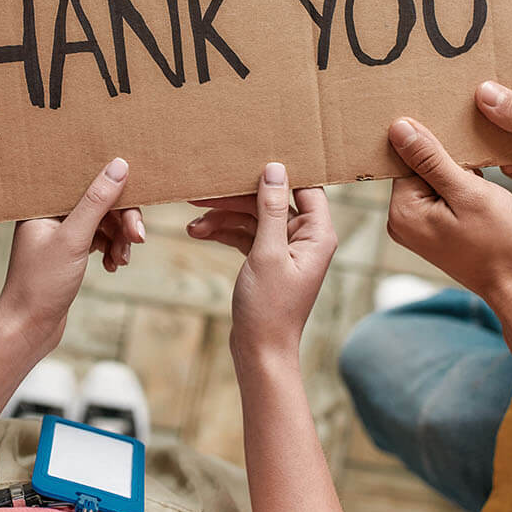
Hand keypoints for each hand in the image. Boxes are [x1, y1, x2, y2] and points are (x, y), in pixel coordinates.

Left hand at [0, 164, 144, 270]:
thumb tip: (119, 165)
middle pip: (99, 201)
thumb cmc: (40, 284)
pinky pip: (99, 239)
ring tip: (121, 260)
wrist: (27, 327)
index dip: (115, 191)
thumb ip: (96, 201)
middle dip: (121, 220)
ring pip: (103, 222)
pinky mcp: (69, 252)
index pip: (87, 181)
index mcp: (42, 202)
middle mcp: (50, 213)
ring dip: (118, 239)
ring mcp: (60, 233)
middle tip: (138, 238)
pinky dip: (111, 249)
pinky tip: (114, 265)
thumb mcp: (73, 239)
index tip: (135, 208)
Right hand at [186, 163, 336, 358]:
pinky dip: (224, 233)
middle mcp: (305, 238)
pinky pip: (246, 235)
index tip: (247, 160)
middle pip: (271, 200)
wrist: (260, 352)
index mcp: (318, 233)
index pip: (303, 186)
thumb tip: (275, 169)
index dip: (278, 172)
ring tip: (193, 224)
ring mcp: (285, 249)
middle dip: (236, 198)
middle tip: (201, 193)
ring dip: (223, 218)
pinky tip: (199, 232)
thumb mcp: (267, 253)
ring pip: (253, 217)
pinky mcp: (267, 260)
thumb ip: (270, 209)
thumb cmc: (269, 308)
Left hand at [385, 118, 511, 302]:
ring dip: (457, 174)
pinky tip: (480, 196)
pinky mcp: (432, 229)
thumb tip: (397, 127)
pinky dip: (460, 188)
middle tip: (477, 172)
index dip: (436, 146)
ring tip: (481, 186)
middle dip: (447, 161)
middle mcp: (400, 221)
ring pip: (432, 179)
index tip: (463, 152)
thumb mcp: (467, 192)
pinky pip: (440, 195)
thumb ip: (431, 159)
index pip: (407, 157)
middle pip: (416, 168)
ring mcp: (416, 227)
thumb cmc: (500, 241)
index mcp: (402, 211)